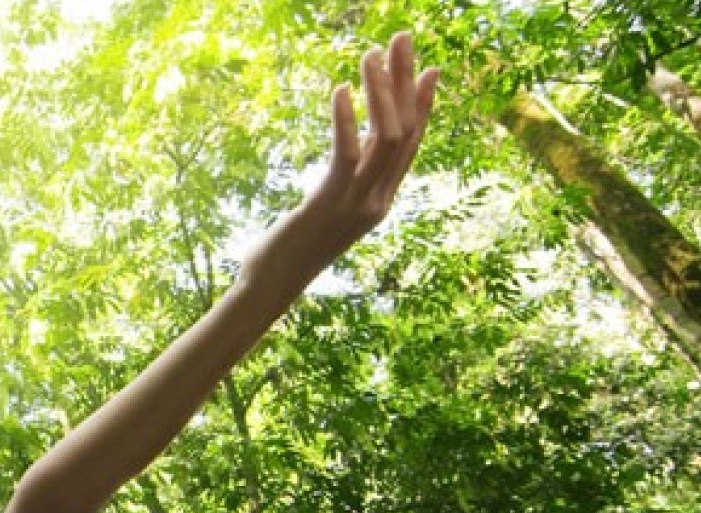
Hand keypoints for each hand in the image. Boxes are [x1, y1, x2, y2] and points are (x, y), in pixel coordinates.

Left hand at [303, 31, 438, 249]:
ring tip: (370, 55)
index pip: (411, 145)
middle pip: (404, 131)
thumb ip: (344, 181)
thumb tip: (351, 154)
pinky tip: (339, 90)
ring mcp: (357, 204)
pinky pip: (347, 154)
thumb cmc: (291, 247)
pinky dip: (345, 119)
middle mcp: (377, 201)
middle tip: (403, 39)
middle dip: (405, 81)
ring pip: (385, 138)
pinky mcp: (329, 203)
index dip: (423, 105)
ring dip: (380, 92)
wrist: (271, 285)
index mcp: (381, 201)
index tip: (430, 68)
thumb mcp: (327, 208)